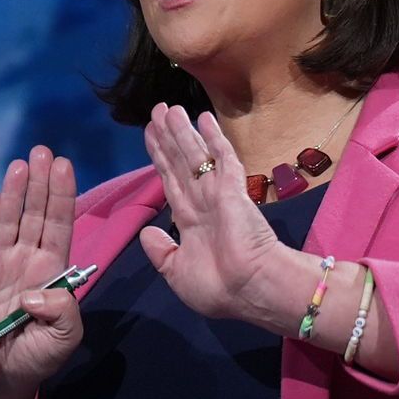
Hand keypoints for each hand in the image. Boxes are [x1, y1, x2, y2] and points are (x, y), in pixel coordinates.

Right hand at [0, 145, 84, 398]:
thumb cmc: (36, 358)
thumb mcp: (64, 338)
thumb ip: (63, 312)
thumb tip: (37, 291)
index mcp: (53, 271)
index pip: (59, 224)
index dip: (61, 195)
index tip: (64, 165)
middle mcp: (27, 260)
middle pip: (34, 214)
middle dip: (39, 183)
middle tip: (42, 150)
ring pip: (9, 221)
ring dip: (14, 193)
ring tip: (20, 164)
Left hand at [137, 107, 320, 334]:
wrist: (251, 290)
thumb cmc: (218, 288)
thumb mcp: (177, 273)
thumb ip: (161, 251)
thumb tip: (147, 232)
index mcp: (190, 222)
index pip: (171, 181)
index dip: (160, 158)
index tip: (151, 136)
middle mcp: (202, 202)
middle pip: (180, 162)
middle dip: (168, 138)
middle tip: (157, 111)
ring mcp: (217, 194)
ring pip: (195, 155)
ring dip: (183, 131)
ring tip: (169, 107)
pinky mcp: (232, 189)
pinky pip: (221, 158)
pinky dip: (213, 138)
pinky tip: (204, 118)